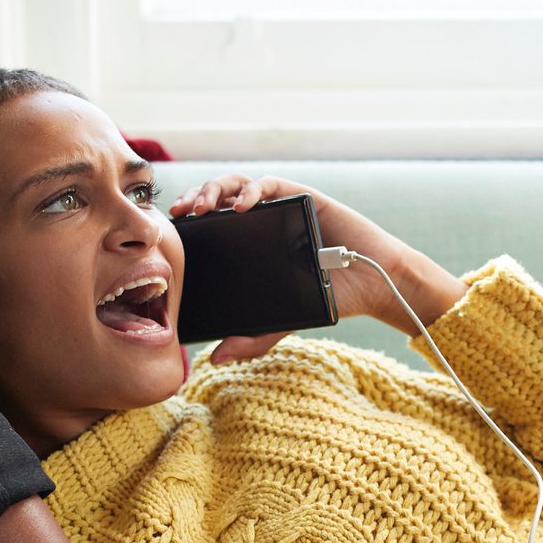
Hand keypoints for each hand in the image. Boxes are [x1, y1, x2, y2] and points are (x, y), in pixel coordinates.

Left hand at [169, 174, 465, 363]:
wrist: (372, 284)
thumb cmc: (330, 297)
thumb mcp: (283, 321)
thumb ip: (253, 338)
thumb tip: (216, 357)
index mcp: (251, 243)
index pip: (212, 224)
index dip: (189, 223)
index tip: (169, 232)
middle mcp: (263, 221)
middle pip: (218, 199)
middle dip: (194, 199)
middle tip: (179, 214)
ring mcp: (281, 207)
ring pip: (238, 184)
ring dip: (215, 189)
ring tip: (202, 206)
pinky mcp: (302, 196)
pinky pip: (270, 185)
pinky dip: (252, 190)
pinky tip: (242, 205)